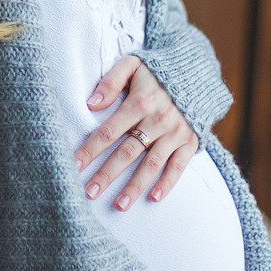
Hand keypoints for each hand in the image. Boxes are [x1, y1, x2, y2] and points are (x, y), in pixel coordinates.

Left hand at [75, 55, 198, 209]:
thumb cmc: (156, 70)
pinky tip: (153, 197)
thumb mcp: (132, 64)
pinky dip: (167, 182)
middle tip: (88, 193)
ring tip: (118, 205)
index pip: (109, 131)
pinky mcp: (191, 141)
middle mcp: (158, 120)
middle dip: (106, 174)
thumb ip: (111, 80)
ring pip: (152, 164)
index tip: (73, 165)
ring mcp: (176, 133)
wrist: (196, 71)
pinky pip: (179, 166)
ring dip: (135, 186)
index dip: (90, 149)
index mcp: (140, 102)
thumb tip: (91, 103)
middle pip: (127, 152)